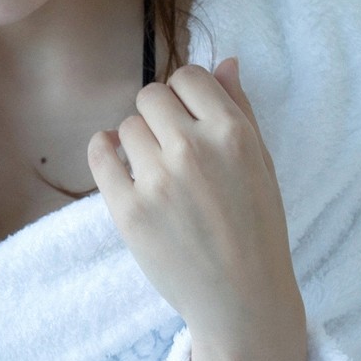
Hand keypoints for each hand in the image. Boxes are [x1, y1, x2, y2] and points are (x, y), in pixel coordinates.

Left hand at [87, 58, 301, 342]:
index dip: (185, 93)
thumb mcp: (262, 164)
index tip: (187, 116)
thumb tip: (225, 61)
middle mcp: (193, 149)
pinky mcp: (128, 209)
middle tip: (170, 146)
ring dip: (137, 142)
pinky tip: (116, 160)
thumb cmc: (257, 229)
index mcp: (232, 134)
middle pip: (151, 96)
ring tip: (157, 172)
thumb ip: (240, 109)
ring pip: (126, 127)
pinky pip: (99, 155)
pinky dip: (103, 152)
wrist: (241, 298)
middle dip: (158, 115)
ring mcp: (157, 180)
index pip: (189, 77)